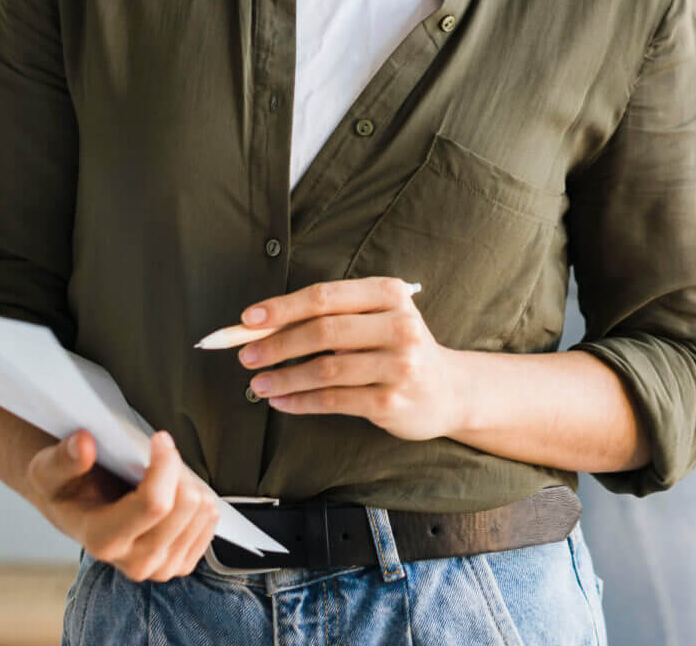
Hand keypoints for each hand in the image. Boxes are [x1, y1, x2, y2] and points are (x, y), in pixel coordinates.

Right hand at [24, 429, 219, 582]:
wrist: (76, 511)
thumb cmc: (66, 488)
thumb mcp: (49, 469)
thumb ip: (64, 458)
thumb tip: (84, 445)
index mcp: (102, 541)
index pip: (155, 503)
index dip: (166, 463)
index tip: (159, 439)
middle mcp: (134, 563)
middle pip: (186, 505)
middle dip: (178, 470)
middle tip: (159, 458)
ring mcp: (160, 568)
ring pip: (203, 512)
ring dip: (188, 484)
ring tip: (163, 478)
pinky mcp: (180, 564)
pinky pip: (211, 523)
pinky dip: (198, 500)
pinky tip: (174, 495)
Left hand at [235, 277, 462, 440]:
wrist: (449, 390)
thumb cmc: (399, 349)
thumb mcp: (376, 319)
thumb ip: (329, 317)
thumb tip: (263, 326)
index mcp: (390, 294)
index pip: (326, 296)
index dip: (282, 307)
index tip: (249, 319)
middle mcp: (399, 325)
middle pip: (324, 331)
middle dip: (277, 344)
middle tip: (246, 355)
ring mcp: (399, 365)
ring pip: (326, 369)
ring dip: (284, 377)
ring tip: (258, 382)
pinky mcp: (392, 400)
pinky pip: (334, 400)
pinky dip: (301, 402)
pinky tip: (282, 401)